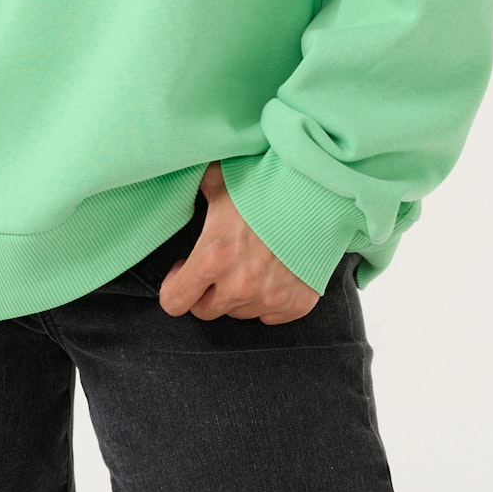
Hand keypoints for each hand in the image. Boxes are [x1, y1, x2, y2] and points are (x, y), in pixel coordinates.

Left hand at [155, 161, 322, 323]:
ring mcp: (269, 298)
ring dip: (237, 294)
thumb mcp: (219, 180)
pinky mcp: (296, 304)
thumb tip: (174, 176)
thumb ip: (193, 189)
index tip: (183, 270)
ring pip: (238, 312)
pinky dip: (267, 299)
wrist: (319, 190)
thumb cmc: (265, 181)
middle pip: (205, 311)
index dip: (173, 287)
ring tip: (247, 262)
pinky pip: (270, 315)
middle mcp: (239, 286)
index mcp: (212, 257)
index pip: (173, 302)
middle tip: (216, 265)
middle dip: (204, 291)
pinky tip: (272, 272)